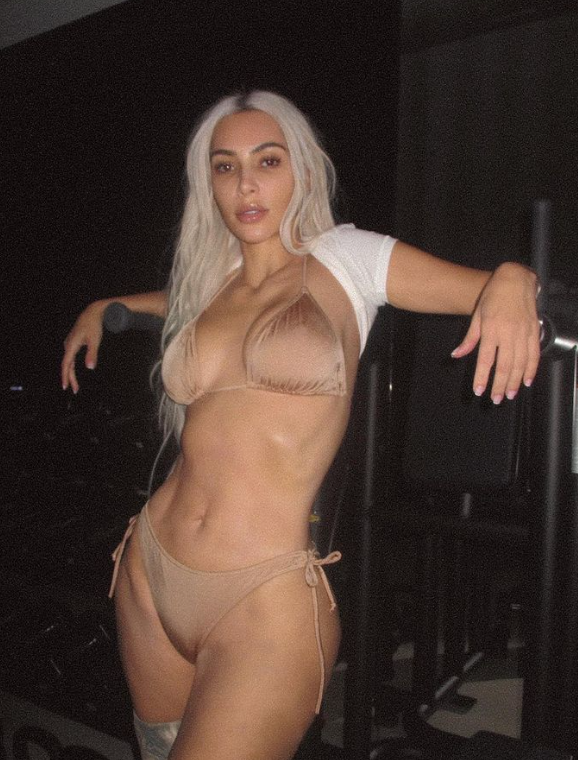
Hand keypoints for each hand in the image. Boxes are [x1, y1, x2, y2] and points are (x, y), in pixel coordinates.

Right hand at [61, 299, 108, 392]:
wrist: (93, 313)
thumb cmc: (94, 326)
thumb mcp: (95, 341)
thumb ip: (92, 354)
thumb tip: (90, 368)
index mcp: (71, 345)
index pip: (66, 364)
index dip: (65, 376)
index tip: (65, 387)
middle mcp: (68, 345)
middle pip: (67, 365)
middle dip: (70, 378)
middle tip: (74, 390)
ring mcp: (70, 344)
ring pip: (68, 362)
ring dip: (71, 374)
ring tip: (75, 386)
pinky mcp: (73, 343)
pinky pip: (70, 358)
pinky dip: (72, 367)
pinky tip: (73, 373)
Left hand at [451, 263, 540, 402]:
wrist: (515, 279)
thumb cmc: (493, 296)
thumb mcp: (477, 315)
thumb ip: (469, 338)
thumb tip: (456, 355)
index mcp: (491, 329)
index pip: (485, 360)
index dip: (482, 377)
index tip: (478, 390)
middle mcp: (508, 333)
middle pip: (504, 366)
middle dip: (499, 385)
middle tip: (496, 399)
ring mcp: (523, 333)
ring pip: (520, 363)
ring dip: (514, 382)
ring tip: (509, 395)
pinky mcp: (534, 331)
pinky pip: (534, 354)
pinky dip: (531, 369)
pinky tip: (526, 381)